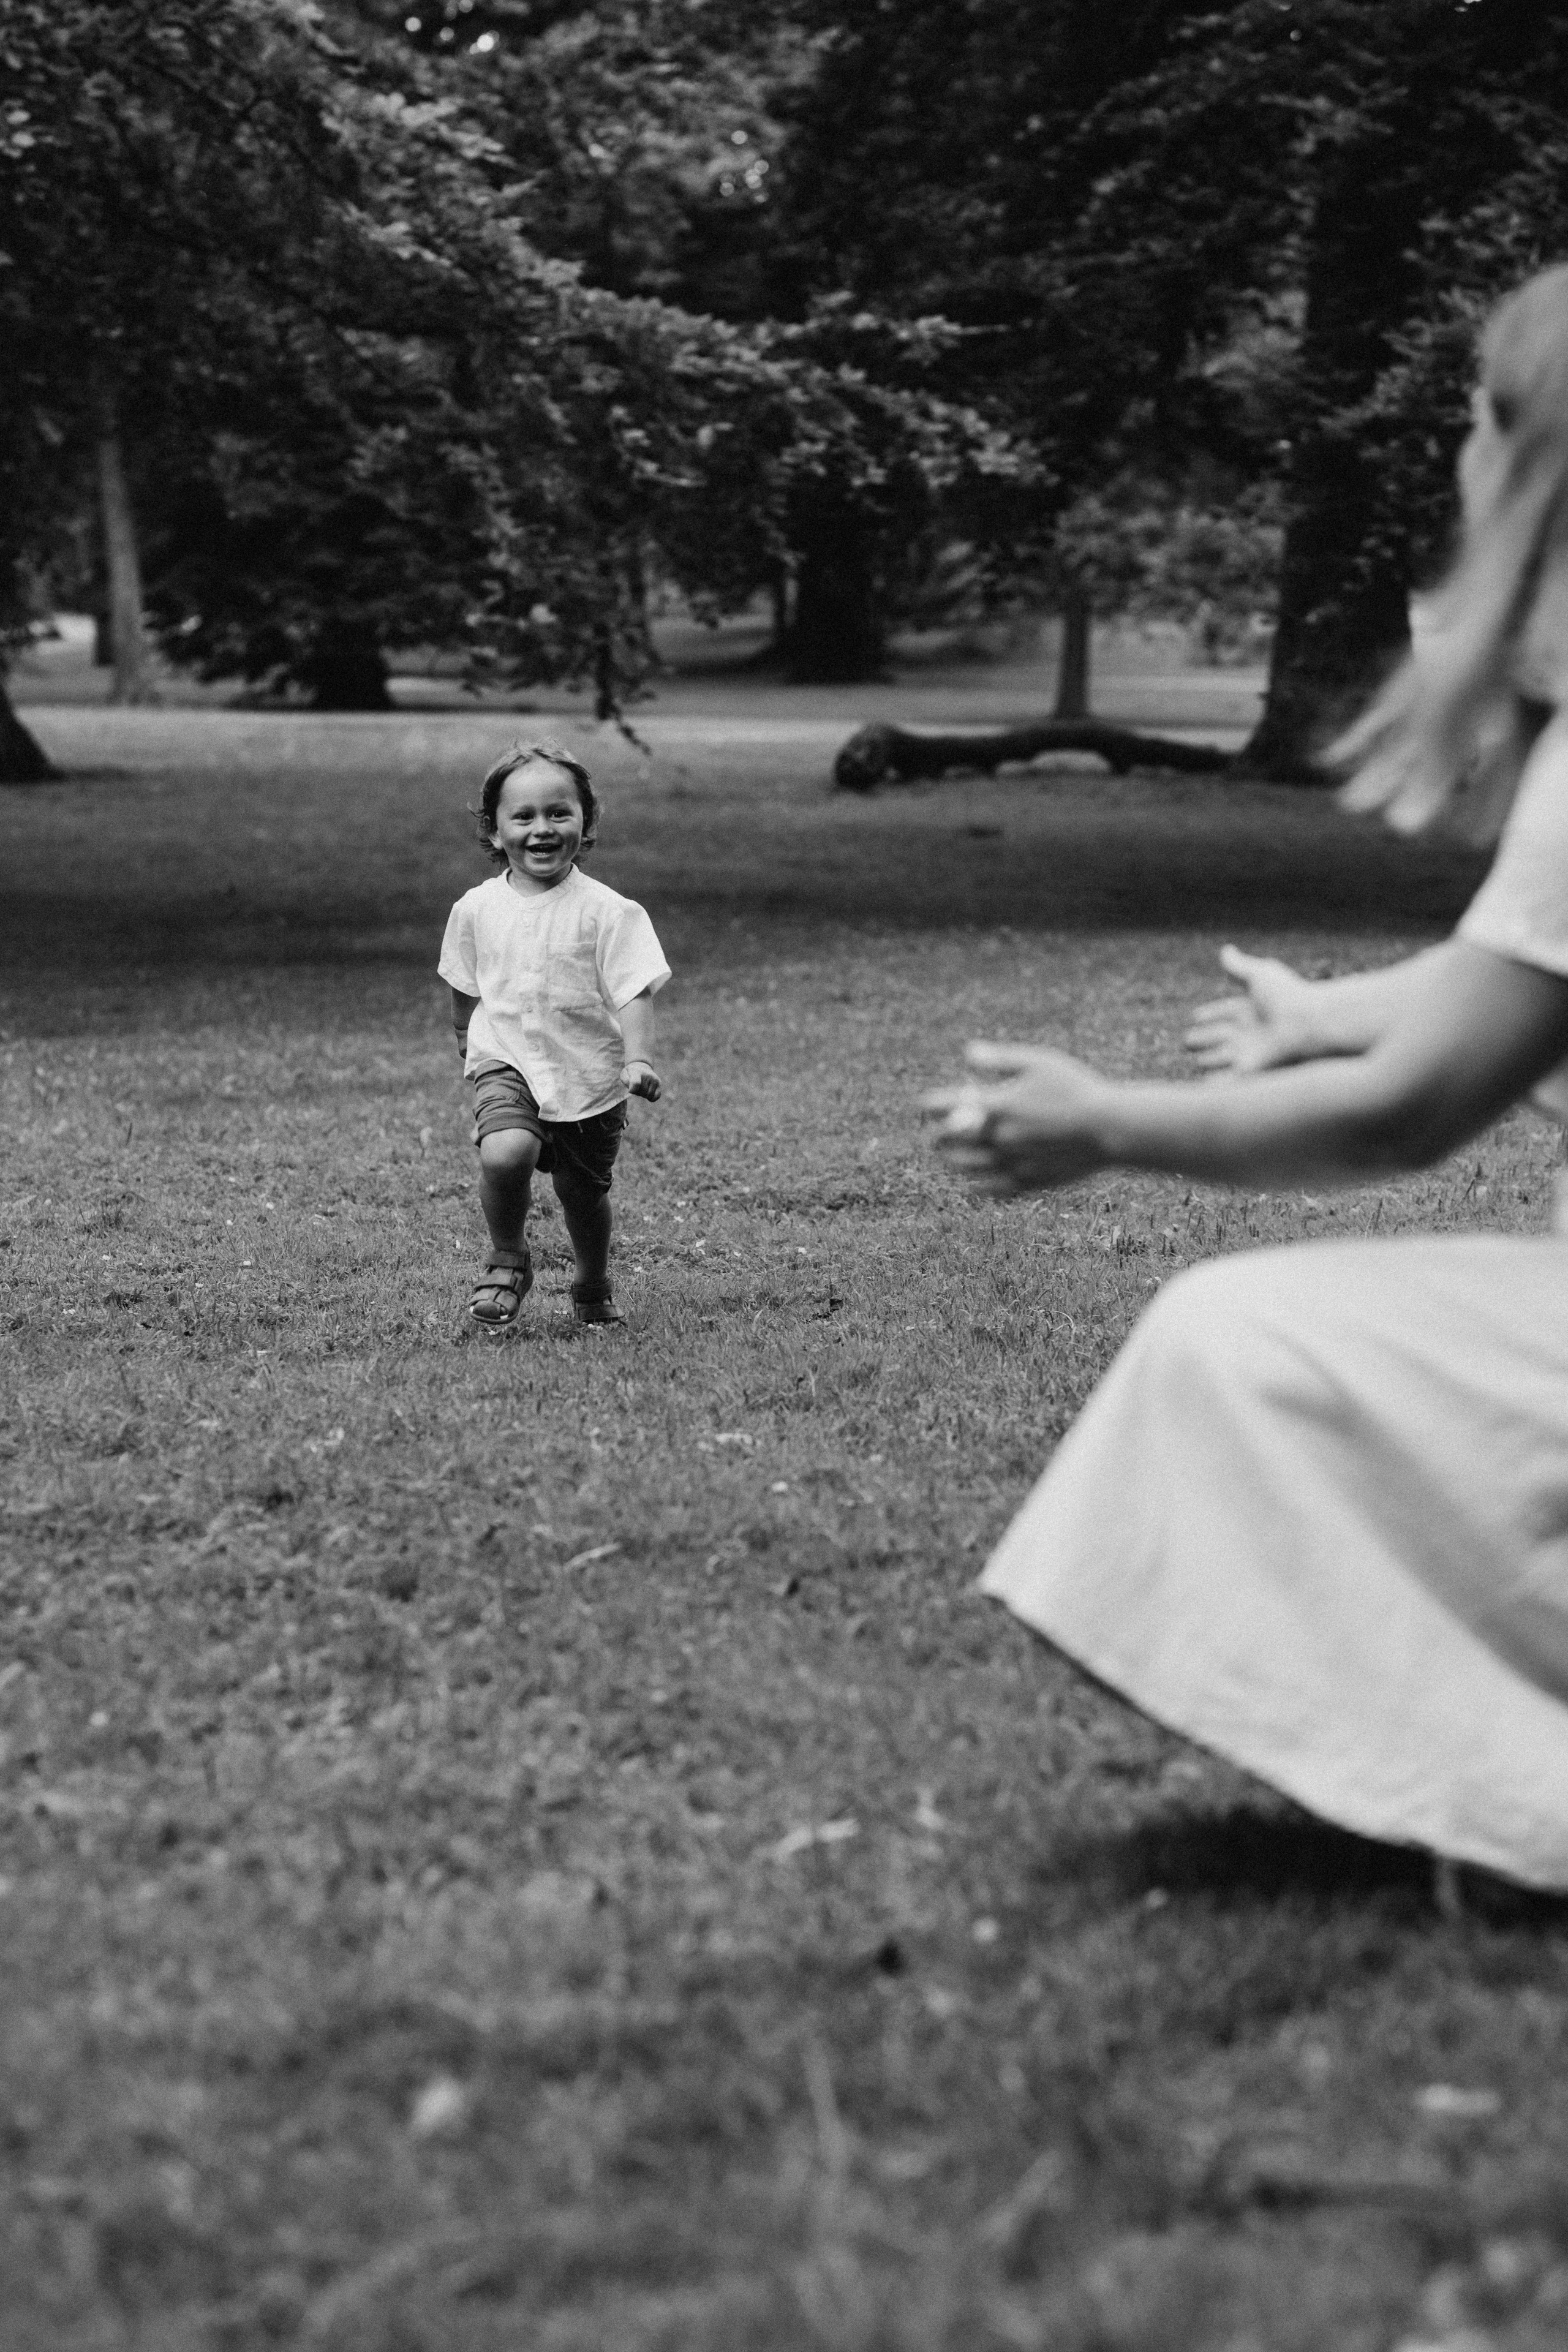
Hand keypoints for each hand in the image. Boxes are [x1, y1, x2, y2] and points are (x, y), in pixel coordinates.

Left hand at [625, 1059, 661, 1101]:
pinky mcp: (659, 1083)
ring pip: (647, 1096)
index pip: (636, 1083)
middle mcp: (647, 1075)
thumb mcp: (624, 1075)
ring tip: (642, 1086)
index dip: (632, 1090)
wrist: (641, 1067)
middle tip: (636, 1085)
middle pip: (641, 1092)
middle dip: (637, 1092)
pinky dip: (651, 1098)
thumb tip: (632, 1090)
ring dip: (643, 1094)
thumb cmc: (630, 1073)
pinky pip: (656, 1096)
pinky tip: (648, 1094)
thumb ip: (626, 1082)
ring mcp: (654, 1079)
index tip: (630, 1090)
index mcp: (636, 1072)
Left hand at [924, 1040, 1110, 1192]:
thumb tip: (967, 1053)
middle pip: (947, 1142)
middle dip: (936, 1135)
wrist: (1110, 1127)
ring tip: (950, 1157)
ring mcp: (1011, 1163)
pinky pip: (991, 1191)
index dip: (929, 1104)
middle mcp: (997, 1137)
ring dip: (953, 1161)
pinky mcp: (1028, 1183)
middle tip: (935, 1133)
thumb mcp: (1039, 1061)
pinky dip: (976, 1187)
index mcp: (997, 1104)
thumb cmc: (1077, 1088)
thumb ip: (1000, 1058)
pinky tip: (973, 1184)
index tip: (924, 1105)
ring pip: (965, 1168)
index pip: (944, 1106)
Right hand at [1183, 945, 1311, 1074]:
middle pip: (1219, 1036)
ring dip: (1208, 1059)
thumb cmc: (1287, 995)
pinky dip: (1217, 1083)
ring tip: (1195, 1060)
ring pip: (1221, 1057)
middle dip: (1202, 1039)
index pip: (1224, 1011)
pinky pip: (1230, 1079)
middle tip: (1186, 1041)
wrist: (1307, 1022)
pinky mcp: (1252, 1069)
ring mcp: (1250, 1051)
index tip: (1195, 1016)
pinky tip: (1204, 1084)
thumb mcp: (1259, 974)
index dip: (1209, 1014)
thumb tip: (1225, 950)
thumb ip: (1240, 966)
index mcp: (1250, 1008)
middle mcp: (1249, 1031)